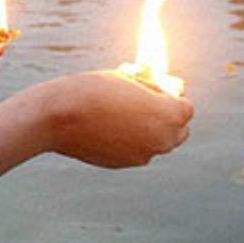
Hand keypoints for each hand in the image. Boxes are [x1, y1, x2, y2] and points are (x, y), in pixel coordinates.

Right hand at [26, 70, 192, 167]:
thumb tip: (167, 86)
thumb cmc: (93, 89)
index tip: (151, 85)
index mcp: (169, 116)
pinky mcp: (123, 164)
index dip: (170, 94)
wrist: (57, 117)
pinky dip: (131, 139)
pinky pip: (137, 149)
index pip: (186, 107)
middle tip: (142, 100)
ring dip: (149, 128)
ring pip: (157, 142)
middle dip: (166, 116)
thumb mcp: (127, 78)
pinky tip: (109, 124)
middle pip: (178, 130)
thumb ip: (151, 86)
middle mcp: (161, 141)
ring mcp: (142, 155)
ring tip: (123, 110)